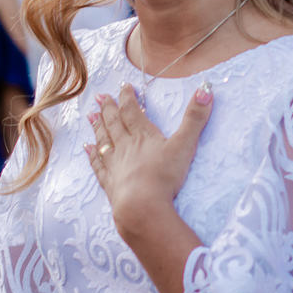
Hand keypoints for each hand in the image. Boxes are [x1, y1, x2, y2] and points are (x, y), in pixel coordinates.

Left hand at [85, 82, 212, 234]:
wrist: (142, 206)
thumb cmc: (164, 176)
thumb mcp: (184, 145)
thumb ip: (194, 119)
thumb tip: (205, 89)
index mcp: (142, 136)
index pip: (132, 111)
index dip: (127, 97)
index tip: (123, 86)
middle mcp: (125, 147)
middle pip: (114, 123)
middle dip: (108, 108)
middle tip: (100, 97)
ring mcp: (115, 165)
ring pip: (103, 141)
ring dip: (98, 127)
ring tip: (91, 116)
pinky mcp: (110, 184)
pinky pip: (98, 165)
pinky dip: (92, 155)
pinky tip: (87, 149)